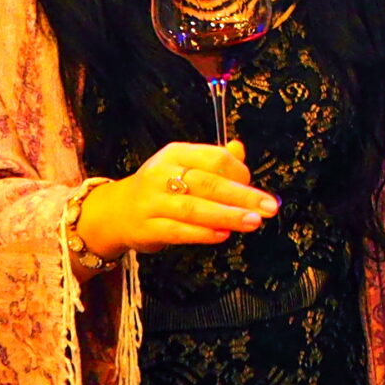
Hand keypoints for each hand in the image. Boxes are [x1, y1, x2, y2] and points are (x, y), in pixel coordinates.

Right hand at [75, 140, 278, 262]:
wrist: (116, 211)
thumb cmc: (161, 187)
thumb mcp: (184, 166)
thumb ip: (214, 160)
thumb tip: (240, 148)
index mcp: (175, 154)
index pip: (213, 158)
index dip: (238, 171)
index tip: (253, 183)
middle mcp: (161, 175)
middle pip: (207, 183)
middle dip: (242, 196)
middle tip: (268, 206)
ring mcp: (152, 202)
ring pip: (194, 208)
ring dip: (227, 216)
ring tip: (253, 222)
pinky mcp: (147, 228)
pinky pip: (179, 231)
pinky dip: (203, 234)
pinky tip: (223, 235)